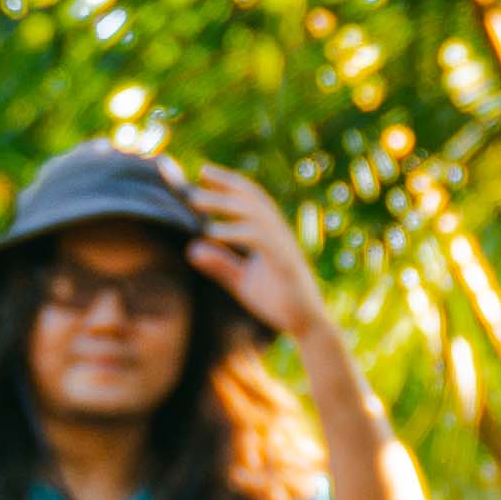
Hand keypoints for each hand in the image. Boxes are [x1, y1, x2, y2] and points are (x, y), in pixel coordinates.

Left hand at [188, 163, 327, 351]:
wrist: (308, 327)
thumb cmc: (279, 302)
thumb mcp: (242, 281)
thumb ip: (221, 264)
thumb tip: (192, 249)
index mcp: (270, 235)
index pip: (249, 200)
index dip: (228, 184)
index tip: (202, 172)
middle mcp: (278, 234)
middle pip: (251, 198)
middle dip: (224, 183)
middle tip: (196, 174)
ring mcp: (283, 246)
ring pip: (253, 212)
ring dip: (223, 202)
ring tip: (195, 200)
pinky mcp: (284, 262)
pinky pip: (259, 239)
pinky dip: (235, 231)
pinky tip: (212, 231)